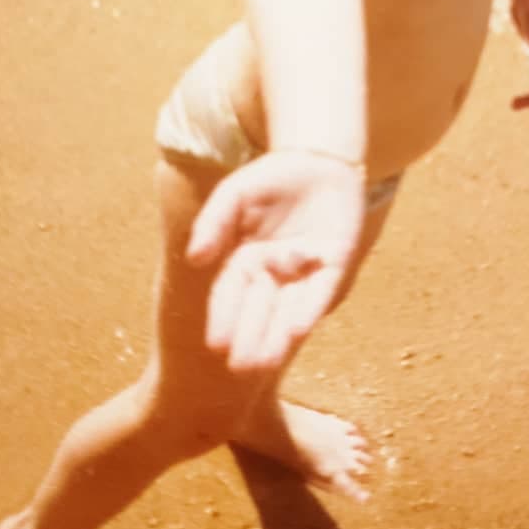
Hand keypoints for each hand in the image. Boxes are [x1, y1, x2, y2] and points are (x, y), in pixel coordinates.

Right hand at [186, 149, 365, 372]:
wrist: (319, 160)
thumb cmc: (272, 179)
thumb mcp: (234, 194)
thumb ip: (214, 222)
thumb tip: (195, 258)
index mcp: (246, 260)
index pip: (231, 294)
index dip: (224, 318)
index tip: (216, 344)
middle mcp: (275, 274)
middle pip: (259, 310)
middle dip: (250, 338)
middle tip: (241, 368)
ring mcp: (305, 273)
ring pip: (289, 311)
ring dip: (278, 337)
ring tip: (265, 363)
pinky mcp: (334, 267)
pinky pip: (320, 292)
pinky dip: (309, 310)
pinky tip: (296, 329)